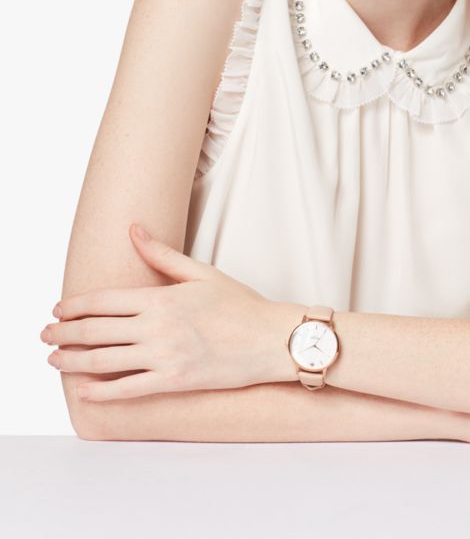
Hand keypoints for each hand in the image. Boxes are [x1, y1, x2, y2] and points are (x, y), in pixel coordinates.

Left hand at [40, 224, 291, 401]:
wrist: (271, 340)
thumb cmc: (241, 305)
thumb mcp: (202, 273)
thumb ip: (163, 255)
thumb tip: (134, 231)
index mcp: (162, 298)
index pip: (105, 300)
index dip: (76, 305)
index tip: (58, 308)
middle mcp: (158, 328)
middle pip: (97, 330)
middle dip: (64, 332)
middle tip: (45, 334)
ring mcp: (165, 356)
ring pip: (105, 361)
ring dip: (72, 360)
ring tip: (53, 359)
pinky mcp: (174, 381)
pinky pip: (129, 389)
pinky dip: (102, 391)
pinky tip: (84, 390)